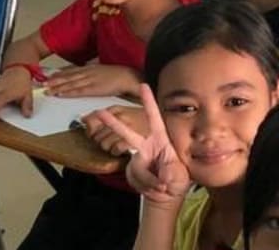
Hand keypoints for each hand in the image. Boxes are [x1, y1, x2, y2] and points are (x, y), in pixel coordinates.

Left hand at [47, 64, 139, 97]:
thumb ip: (92, 72)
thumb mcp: (102, 70)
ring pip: (70, 84)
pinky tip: (60, 94)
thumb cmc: (117, 75)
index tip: (49, 77)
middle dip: (54, 81)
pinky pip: (78, 91)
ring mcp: (90, 80)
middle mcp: (87, 73)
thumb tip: (85, 75)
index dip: (59, 74)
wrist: (127, 76)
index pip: (71, 71)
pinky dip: (68, 92)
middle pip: (67, 77)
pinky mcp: (94, 89)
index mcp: (89, 68)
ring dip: (57, 87)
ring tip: (47, 90)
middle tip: (42, 84)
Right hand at [92, 84, 187, 205]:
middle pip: (127, 133)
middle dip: (113, 124)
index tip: (143, 85)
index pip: (154, 118)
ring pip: (138, 169)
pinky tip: (156, 189)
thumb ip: (171, 173)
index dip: (149, 102)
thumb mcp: (180, 174)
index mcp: (160, 139)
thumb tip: (161, 177)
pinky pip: (136, 180)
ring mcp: (138, 159)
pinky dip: (148, 188)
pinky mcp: (132, 172)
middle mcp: (146, 146)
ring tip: (163, 187)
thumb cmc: (177, 178)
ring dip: (152, 182)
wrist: (168, 194)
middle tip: (99, 112)